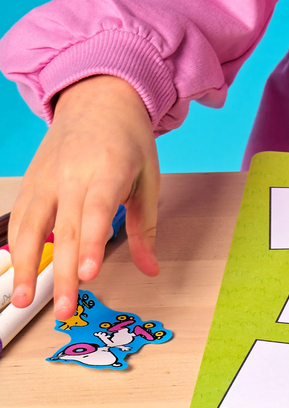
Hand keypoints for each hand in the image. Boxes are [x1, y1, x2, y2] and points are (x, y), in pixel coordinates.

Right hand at [8, 75, 160, 319]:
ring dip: (28, 265)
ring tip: (26, 299)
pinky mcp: (31, 182)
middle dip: (65, 272)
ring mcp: (47, 178)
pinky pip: (20, 218)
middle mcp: (74, 174)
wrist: (99, 98)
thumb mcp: (149, 177)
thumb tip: (151, 270)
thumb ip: (146, 228)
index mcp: (110, 169)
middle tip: (67, 308)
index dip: (93, 243)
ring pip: (32, 226)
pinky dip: (17, 246)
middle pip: (66, 229)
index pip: (98, 211)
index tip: (90, 273)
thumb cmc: (129, 140)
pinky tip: (18, 273)